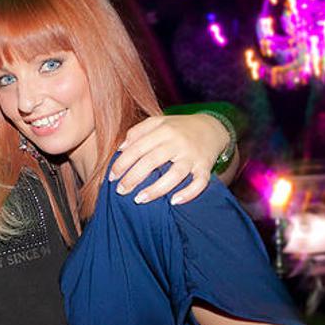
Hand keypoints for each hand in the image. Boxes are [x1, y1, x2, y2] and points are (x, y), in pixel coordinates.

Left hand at [109, 113, 227, 203]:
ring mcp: (193, 156)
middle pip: (152, 161)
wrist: (212, 128)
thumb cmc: (179, 128)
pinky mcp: (206, 167)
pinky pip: (200, 183)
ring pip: (175, 174)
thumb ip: (138, 131)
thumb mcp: (158, 122)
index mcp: (164, 130)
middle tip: (120, 191)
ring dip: (156, 189)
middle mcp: (178, 142)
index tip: (112, 176)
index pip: (138, 148)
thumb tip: (121, 148)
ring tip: (139, 199)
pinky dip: (189, 193)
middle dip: (133, 178)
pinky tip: (174, 202)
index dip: (122, 163)